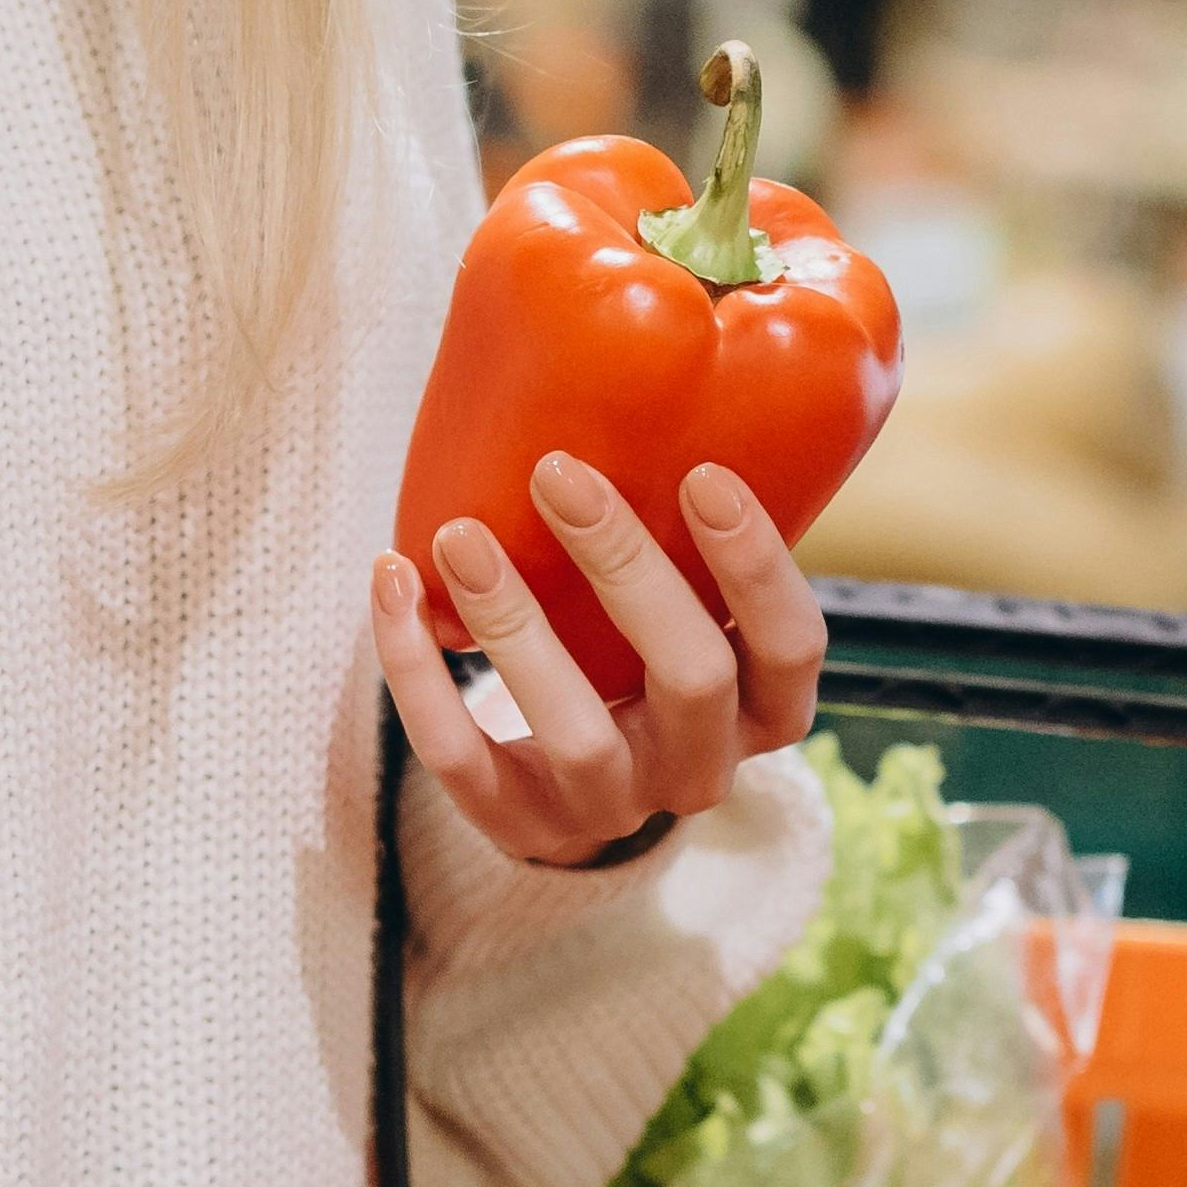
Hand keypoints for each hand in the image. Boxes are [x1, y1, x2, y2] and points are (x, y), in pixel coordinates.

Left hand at [380, 452, 824, 870]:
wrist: (574, 791)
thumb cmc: (641, 659)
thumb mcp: (693, 613)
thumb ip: (691, 537)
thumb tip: (660, 362)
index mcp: (765, 711)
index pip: (791, 646)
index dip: (756, 566)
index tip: (701, 472)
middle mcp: (701, 768)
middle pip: (691, 679)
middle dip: (624, 569)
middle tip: (556, 472)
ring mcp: (610, 807)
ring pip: (574, 731)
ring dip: (513, 625)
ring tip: (458, 534)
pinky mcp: (516, 824)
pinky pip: (459, 757)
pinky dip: (417, 669)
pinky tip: (395, 581)